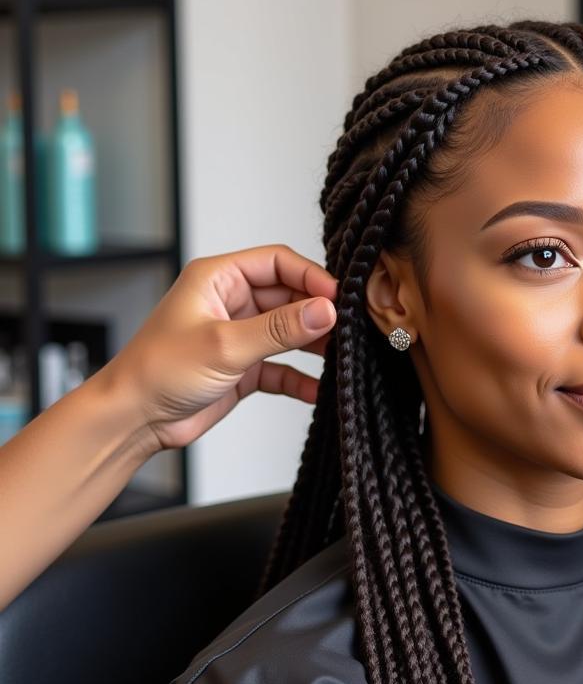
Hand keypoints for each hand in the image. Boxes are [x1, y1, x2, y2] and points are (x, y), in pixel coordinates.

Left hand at [101, 244, 337, 454]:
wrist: (132, 421)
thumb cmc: (158, 371)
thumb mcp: (225, 345)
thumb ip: (279, 328)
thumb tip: (326, 310)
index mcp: (219, 279)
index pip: (277, 262)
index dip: (311, 276)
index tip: (339, 297)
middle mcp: (231, 302)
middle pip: (289, 296)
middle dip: (318, 313)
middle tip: (348, 329)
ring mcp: (239, 335)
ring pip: (290, 332)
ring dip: (314, 344)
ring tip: (342, 357)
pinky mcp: (243, 368)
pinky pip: (282, 367)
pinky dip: (300, 378)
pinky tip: (319, 390)